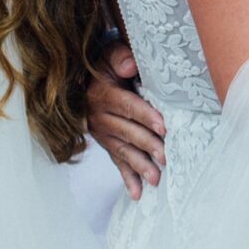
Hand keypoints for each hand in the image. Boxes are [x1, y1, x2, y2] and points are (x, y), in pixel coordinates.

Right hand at [86, 40, 166, 200]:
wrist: (81, 81)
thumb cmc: (103, 65)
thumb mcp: (108, 54)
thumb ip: (120, 57)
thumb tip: (130, 65)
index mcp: (103, 95)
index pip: (128, 106)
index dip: (146, 116)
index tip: (163, 127)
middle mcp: (100, 117)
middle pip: (127, 132)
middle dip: (148, 146)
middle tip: (166, 158)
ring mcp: (102, 134)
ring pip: (123, 151)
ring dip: (140, 166)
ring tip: (156, 180)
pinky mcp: (106, 144)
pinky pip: (116, 162)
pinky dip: (127, 178)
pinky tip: (137, 194)